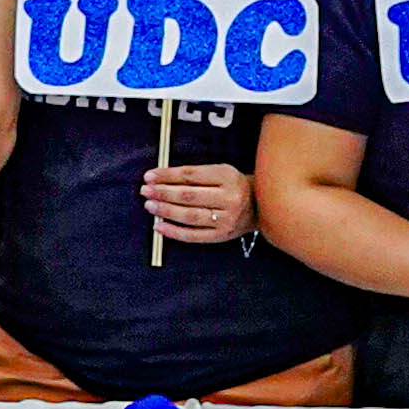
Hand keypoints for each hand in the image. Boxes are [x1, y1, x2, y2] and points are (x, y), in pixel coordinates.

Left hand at [137, 161, 253, 246]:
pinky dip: (173, 232)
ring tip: (149, 205)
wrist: (262, 206)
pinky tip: (159, 226)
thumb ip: (194, 175)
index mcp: (228, 177)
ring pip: (189, 216)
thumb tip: (160, 179)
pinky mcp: (222, 236)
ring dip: (165, 211)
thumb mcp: (220, 171)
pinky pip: (193, 236)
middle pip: (189, 195)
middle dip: (163, 193)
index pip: (190, 175)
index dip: (167, 175)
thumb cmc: (234, 186)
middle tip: (146, 191)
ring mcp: (226, 219)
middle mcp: (229, 198)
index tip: (150, 176)